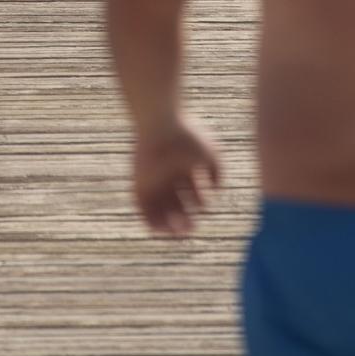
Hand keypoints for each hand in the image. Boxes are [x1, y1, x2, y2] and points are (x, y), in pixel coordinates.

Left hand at [133, 117, 222, 236]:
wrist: (160, 124)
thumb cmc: (187, 138)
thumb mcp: (210, 152)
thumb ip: (217, 172)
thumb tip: (215, 191)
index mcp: (184, 165)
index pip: (192, 191)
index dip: (200, 203)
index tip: (205, 207)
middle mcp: (167, 174)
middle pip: (177, 203)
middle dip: (185, 219)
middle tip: (192, 228)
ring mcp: (152, 179)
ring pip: (160, 209)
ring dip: (169, 225)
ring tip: (179, 232)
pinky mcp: (138, 183)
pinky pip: (143, 210)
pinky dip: (152, 223)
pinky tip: (165, 229)